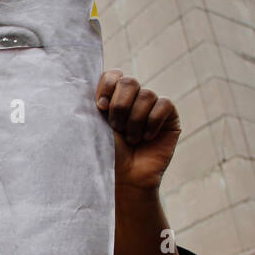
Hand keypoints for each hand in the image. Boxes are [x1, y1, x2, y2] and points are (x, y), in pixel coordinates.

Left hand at [96, 69, 179, 193]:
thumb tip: (85, 77)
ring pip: (146, 94)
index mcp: (111, 98)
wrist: (124, 179)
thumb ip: (91, 102)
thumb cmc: (104, 155)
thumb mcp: (92, 126)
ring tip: (131, 140)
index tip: (100, 108)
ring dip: (135, 120)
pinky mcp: (169, 117)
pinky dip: (152, 121)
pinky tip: (146, 138)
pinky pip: (164, 104)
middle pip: (129, 81)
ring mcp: (152, 107)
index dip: (107, 87)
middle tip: (116, 128)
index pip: (113, 75)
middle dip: (120, 106)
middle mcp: (132, 99)